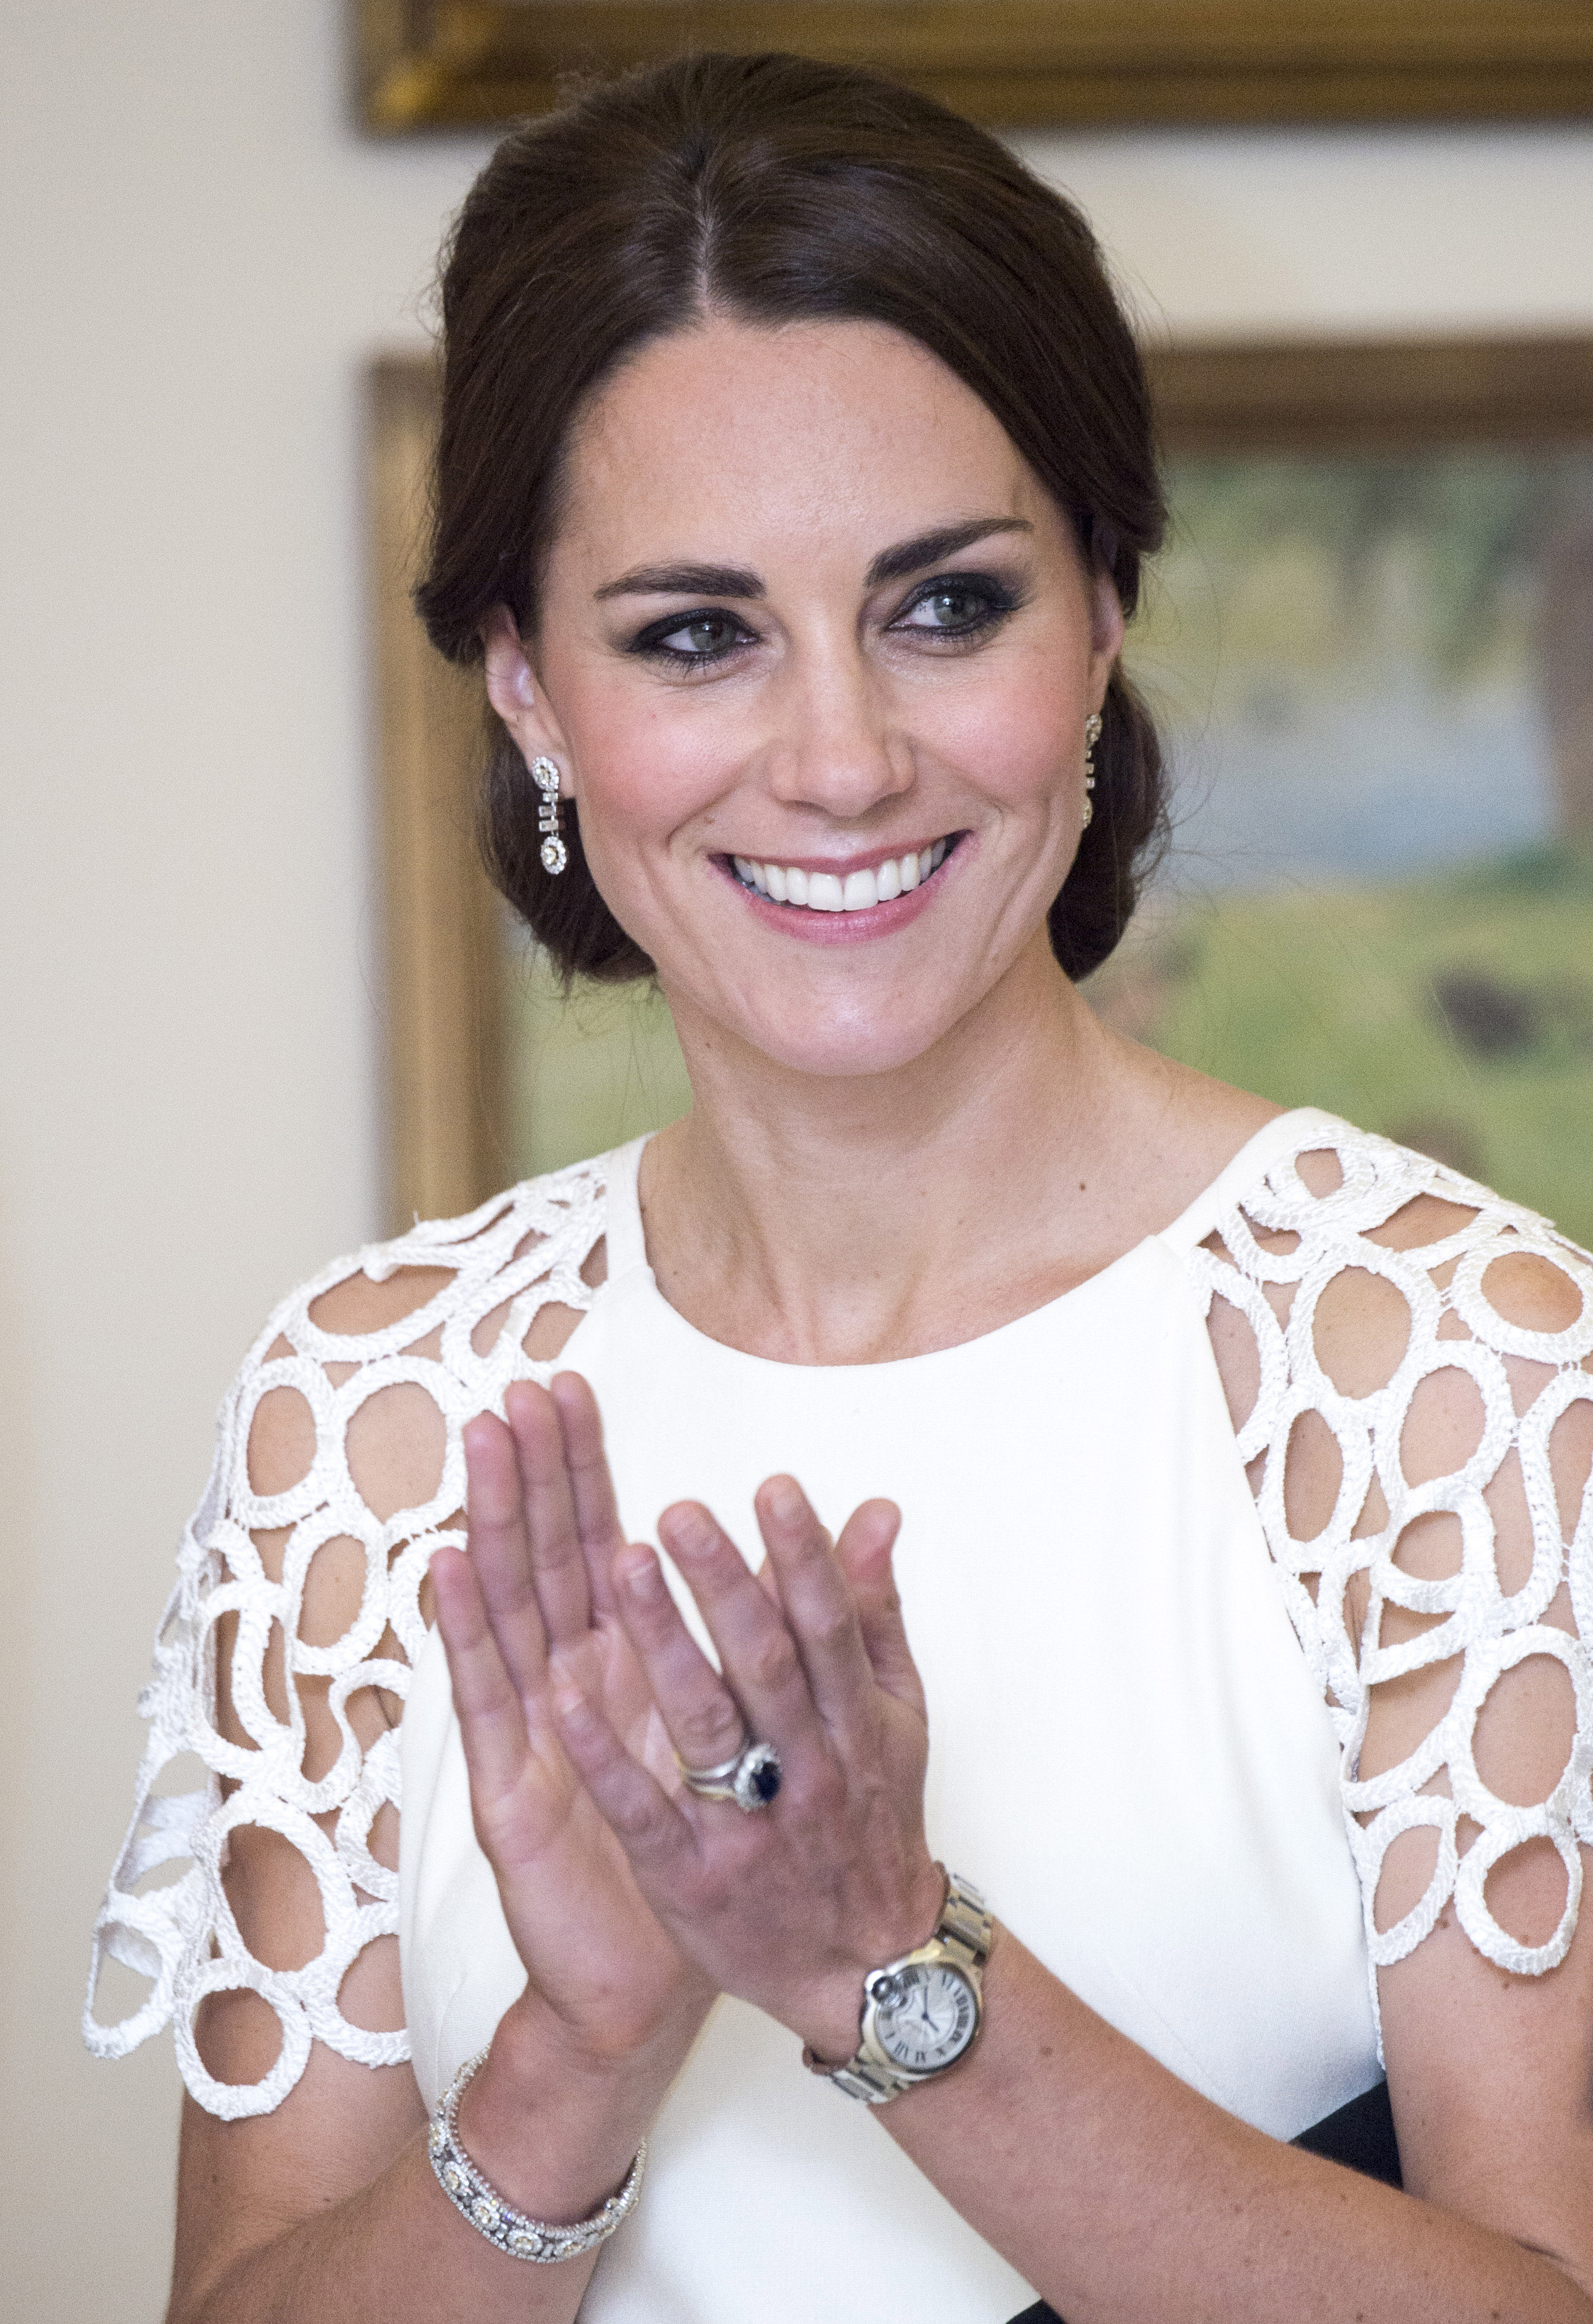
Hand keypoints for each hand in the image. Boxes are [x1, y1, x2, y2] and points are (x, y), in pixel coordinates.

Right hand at [431, 1375, 712, 2070]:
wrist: (643, 1979)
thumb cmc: (692, 1848)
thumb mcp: (738, 1735)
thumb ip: (774, 1635)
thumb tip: (837, 1541)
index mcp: (620, 1663)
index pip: (596, 1541)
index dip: (583, 1468)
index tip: (572, 1388)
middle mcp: (565, 1682)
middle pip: (543, 1556)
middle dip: (532, 1472)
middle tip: (516, 1390)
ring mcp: (527, 1730)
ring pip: (504, 1606)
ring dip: (492, 1522)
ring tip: (482, 1445)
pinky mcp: (504, 1787)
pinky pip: (482, 1699)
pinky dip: (462, 1631)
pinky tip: (445, 1567)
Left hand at [553, 1474, 944, 2061]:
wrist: (866, 1968)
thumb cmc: (870, 1819)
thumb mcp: (894, 1717)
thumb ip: (872, 1612)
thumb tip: (873, 1512)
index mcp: (855, 1723)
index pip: (828, 1626)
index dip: (803, 1556)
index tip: (772, 1486)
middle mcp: (807, 1769)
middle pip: (766, 1665)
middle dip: (724, 1585)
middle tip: (680, 1510)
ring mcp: (748, 1826)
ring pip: (706, 1728)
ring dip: (665, 1643)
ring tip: (623, 1563)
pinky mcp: (691, 1878)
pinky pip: (643, 1811)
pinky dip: (604, 1754)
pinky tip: (563, 1693)